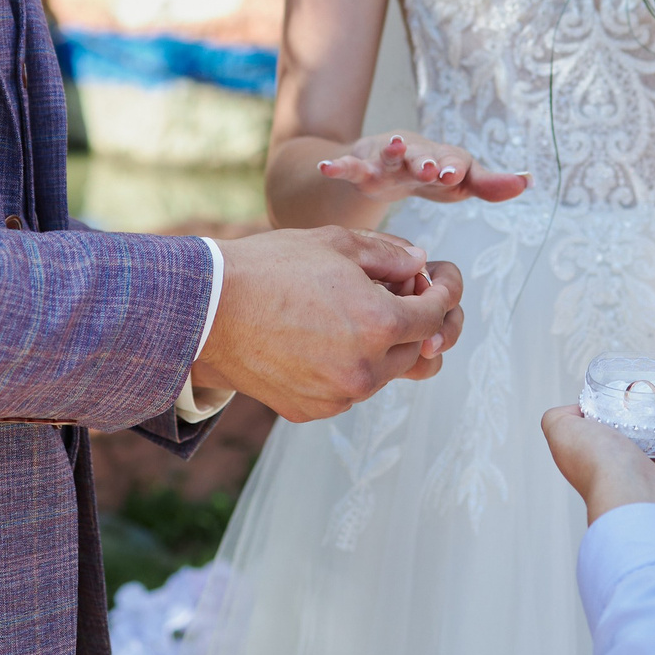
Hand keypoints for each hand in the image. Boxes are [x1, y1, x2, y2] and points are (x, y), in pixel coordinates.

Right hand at [191, 226, 466, 421]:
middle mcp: (365, 370)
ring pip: (386, 373)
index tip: (441, 275)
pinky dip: (351, 364)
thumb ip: (391, 255)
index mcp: (379, 325)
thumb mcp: (337, 243)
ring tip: (360, 311)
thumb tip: (421, 264)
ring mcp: (338, 397)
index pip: (437, 315)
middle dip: (422, 319)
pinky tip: (327, 335)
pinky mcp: (312, 410)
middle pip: (420, 350)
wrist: (206, 310)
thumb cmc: (271, 267)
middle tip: (406, 291)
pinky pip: (350, 389)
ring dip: (386, 344)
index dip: (447, 290)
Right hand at [317, 133, 531, 203]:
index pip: (453, 162)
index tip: (455, 175)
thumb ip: (490, 184)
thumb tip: (530, 180)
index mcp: (443, 160)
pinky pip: (349, 168)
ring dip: (392, 151)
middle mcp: (416, 155)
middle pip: (422, 156)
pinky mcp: (362, 168)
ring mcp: (387, 160)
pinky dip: (339, 167)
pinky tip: (328, 167)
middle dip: (427, 162)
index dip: (454, 168)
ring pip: (388, 155)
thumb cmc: (431, 172)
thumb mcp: (460, 181)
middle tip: (432, 169)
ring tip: (393, 146)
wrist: (388, 162)